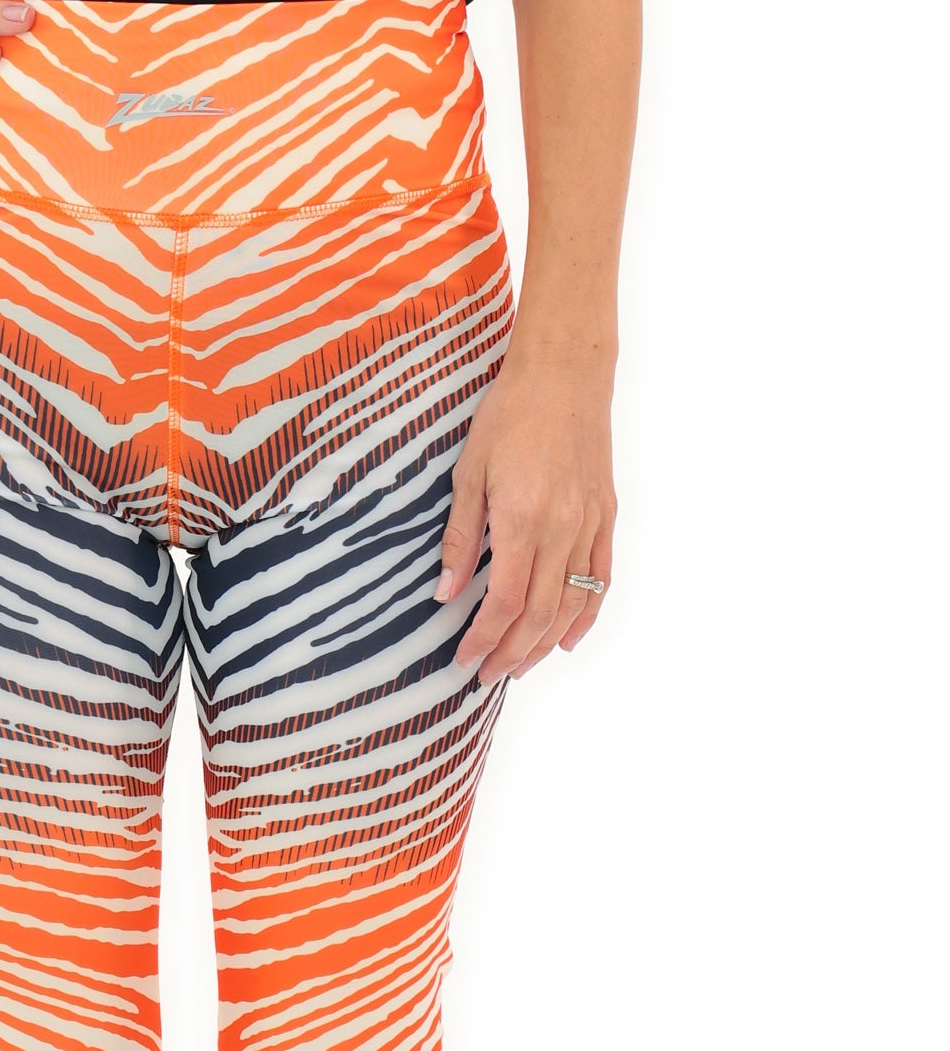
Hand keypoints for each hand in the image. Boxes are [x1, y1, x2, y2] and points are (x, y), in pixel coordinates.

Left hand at [435, 344, 617, 682]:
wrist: (565, 374)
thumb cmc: (510, 415)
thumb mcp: (469, 474)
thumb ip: (460, 538)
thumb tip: (445, 593)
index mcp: (523, 521)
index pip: (505, 602)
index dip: (484, 639)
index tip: (464, 659)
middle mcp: (562, 530)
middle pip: (539, 614)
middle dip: (511, 653)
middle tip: (487, 676)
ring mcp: (589, 525)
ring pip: (572, 604)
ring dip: (545, 644)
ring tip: (520, 666)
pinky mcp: (605, 516)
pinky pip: (599, 578)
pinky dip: (585, 614)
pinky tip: (566, 638)